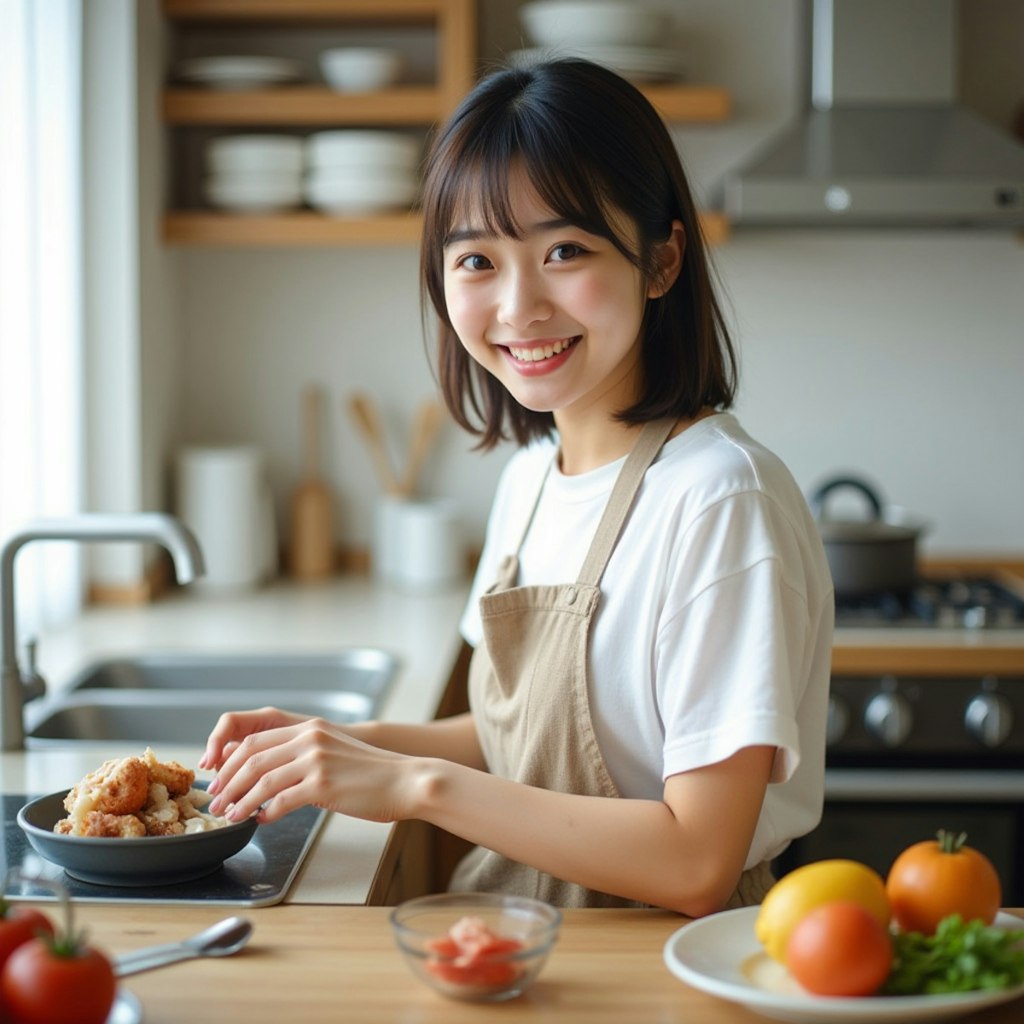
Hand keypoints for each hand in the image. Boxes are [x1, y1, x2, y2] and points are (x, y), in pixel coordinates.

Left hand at [204, 713, 424, 825]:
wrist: (406, 780)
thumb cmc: (373, 774)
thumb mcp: (334, 753)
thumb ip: (304, 759)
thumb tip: (270, 782)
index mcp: (310, 729)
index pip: (256, 740)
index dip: (231, 762)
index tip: (219, 781)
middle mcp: (310, 739)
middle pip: (252, 758)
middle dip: (228, 783)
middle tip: (216, 803)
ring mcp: (316, 760)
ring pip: (262, 780)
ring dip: (240, 801)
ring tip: (231, 816)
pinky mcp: (323, 784)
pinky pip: (282, 800)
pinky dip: (266, 813)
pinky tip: (262, 821)